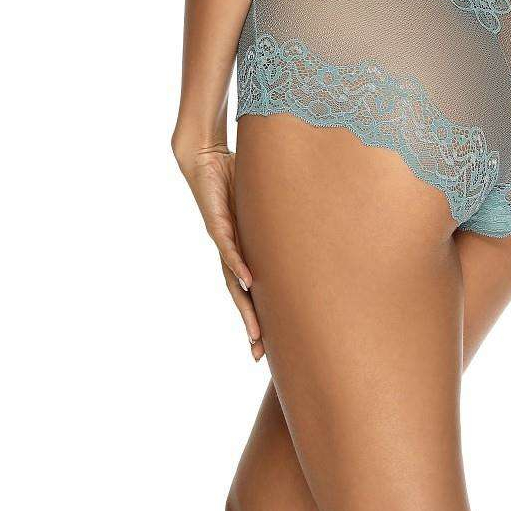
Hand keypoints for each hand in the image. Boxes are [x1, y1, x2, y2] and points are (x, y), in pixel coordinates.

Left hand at [175, 143, 265, 360]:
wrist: (204, 158)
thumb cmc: (233, 177)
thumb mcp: (261, 202)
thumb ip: (275, 214)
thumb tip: (305, 216)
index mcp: (242, 249)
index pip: (250, 289)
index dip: (257, 314)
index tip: (266, 343)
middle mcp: (231, 250)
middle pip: (240, 296)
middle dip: (250, 324)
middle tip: (258, 353)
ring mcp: (223, 239)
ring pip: (232, 281)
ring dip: (244, 307)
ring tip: (255, 331)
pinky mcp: (217, 222)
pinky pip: (228, 248)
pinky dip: (238, 265)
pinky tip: (248, 280)